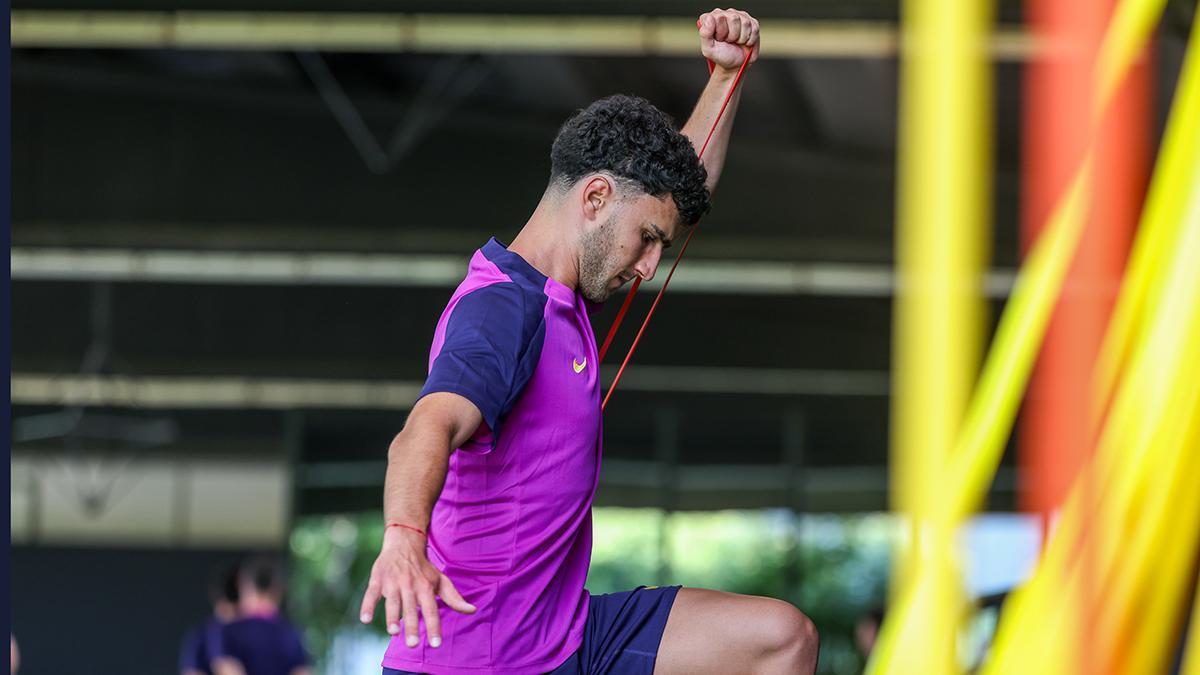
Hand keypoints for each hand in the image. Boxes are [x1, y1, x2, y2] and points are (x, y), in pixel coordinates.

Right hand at [359, 527, 475, 648]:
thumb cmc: (424, 568)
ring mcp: (392, 583)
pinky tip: (365, 619)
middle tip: (412, 645)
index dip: (434, 627)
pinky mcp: (377, 580)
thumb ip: (454, 598)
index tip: (436, 644)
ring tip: (393, 633)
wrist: (404, 543)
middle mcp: (409, 586)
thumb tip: (472, 610)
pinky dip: (367, 606)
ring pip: (392, 603)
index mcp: (425, 587)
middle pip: (411, 609)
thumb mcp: (440, 580)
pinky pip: (371, 594)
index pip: (431, 610)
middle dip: (412, 626)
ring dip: (392, 617)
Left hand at [697, 8, 759, 71]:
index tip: (719, 40)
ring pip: (745, 23)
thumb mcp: (709, 49)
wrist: (736, 64)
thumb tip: (710, 18)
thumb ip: (705, 34)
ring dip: (741, 38)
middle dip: (732, 35)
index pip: (718, 17)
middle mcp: (724, 14)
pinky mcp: (751, 22)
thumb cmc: (721, 55)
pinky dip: (750, 40)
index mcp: (711, 18)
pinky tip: (744, 42)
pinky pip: (754, 28)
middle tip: (728, 41)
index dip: (720, 32)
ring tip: (736, 42)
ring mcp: (739, 16)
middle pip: (733, 18)